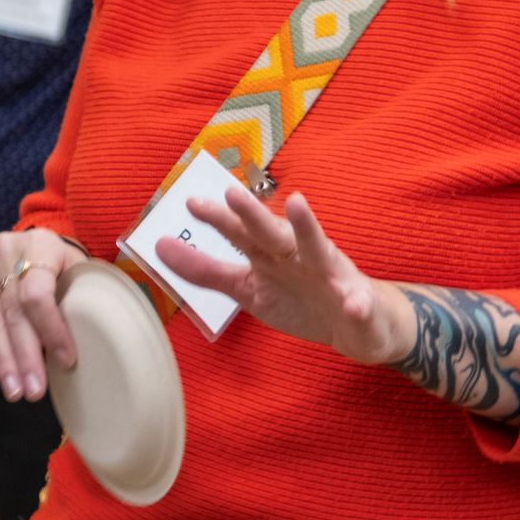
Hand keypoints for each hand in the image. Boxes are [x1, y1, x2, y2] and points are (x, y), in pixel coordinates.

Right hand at [0, 230, 89, 402]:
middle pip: (12, 310)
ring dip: (2, 360)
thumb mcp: (79, 273)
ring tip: (14, 391)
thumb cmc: (65, 267)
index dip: (51, 329)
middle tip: (34, 390)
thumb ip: (79, 302)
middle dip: (23, 355)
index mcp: (39, 244)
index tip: (66, 361)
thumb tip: (81, 352)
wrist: (36, 247)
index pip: (38, 293)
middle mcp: (5, 250)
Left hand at [156, 184, 411, 366]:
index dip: (219, 219)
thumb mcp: (248, 288)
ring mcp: (331, 277)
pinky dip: (356, 303)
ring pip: (318, 251)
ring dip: (307, 228)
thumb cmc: (301, 297)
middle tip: (232, 193)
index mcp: (272, 254)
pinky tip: (352, 302)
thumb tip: (158, 248)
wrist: (361, 326)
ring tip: (296, 203)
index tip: (191, 202)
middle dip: (254, 214)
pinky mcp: (359, 304)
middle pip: (273, 233)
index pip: (241, 234)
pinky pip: (358, 304)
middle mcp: (299, 257)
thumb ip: (207, 270)